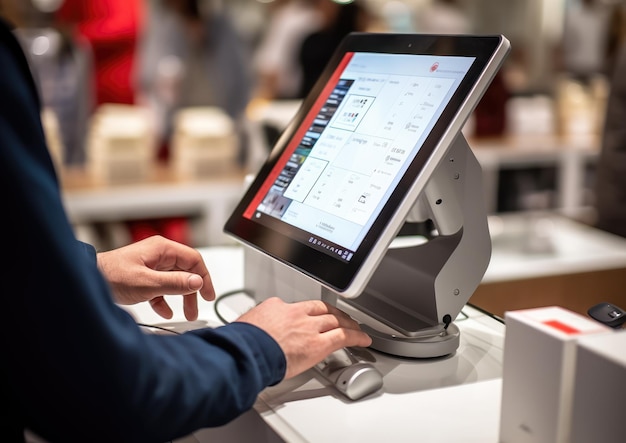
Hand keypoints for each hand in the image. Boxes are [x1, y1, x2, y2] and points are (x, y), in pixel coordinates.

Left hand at [97, 236, 214, 320]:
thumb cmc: (111, 275)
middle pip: (186, 271)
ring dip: (181, 297)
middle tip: (197, 308)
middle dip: (192, 291)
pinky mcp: (143, 276)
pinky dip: (165, 299)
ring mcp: (151, 265)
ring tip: (185, 313)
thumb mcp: (147, 282)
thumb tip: (197, 282)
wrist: (88, 279)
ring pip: (174, 280)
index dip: (204, 277)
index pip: (194, 260)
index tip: (208, 293)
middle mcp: (158, 255)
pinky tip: (164, 310)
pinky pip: (161, 287)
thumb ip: (174, 283)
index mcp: (162, 249)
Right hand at [236, 297, 371, 379]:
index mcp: (275, 307)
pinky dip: (356, 337)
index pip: (296, 307)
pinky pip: (344, 336)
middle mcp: (294, 313)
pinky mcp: (318, 344)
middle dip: (333, 313)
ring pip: (335, 320)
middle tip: (341, 318)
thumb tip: (249, 335)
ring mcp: (308, 327)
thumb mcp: (243, 328)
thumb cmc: (239, 345)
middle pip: (321, 309)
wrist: (243, 353)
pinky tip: (364, 340)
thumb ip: (254, 328)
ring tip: (355, 329)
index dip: (306, 313)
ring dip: (347, 324)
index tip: (310, 318)